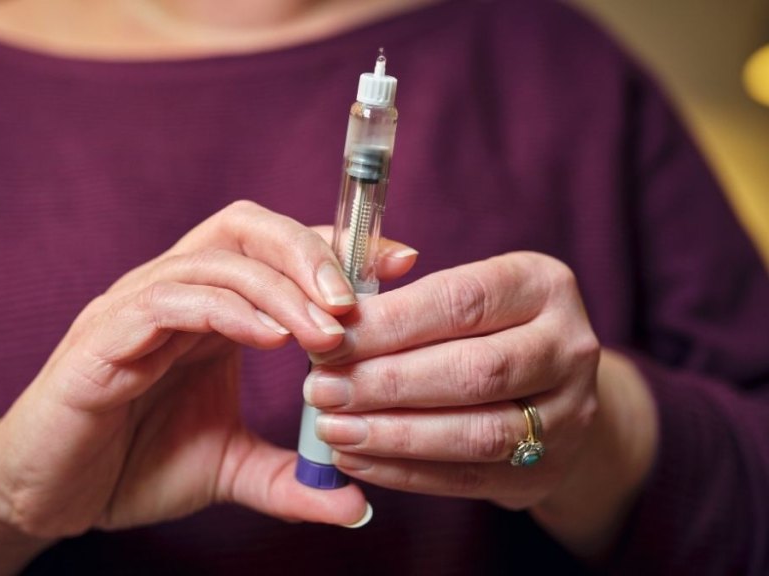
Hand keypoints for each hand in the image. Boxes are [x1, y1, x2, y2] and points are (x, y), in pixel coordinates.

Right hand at [0, 200, 418, 538]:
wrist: (49, 497)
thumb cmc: (130, 467)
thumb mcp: (229, 471)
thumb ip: (290, 478)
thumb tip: (356, 503)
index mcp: (208, 311)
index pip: (277, 250)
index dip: (338, 246)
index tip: (402, 261)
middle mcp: (173, 292)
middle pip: (245, 228)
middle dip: (310, 250)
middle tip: (359, 298)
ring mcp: (134, 308)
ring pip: (214, 260)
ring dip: (280, 286)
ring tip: (328, 330)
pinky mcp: (103, 337)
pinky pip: (169, 301)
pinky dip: (227, 310)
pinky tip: (270, 339)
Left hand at [306, 252, 653, 555]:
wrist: (549, 389)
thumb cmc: (479, 328)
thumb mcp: (457, 291)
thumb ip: (397, 292)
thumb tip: (329, 310)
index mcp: (541, 285)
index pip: (461, 301)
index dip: (389, 323)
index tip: (329, 339)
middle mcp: (567, 348)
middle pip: (472, 371)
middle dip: (385, 383)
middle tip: (320, 389)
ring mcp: (565, 415)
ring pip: (476, 433)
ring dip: (393, 434)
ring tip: (332, 428)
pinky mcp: (545, 470)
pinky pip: (467, 478)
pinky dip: (404, 472)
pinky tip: (355, 459)